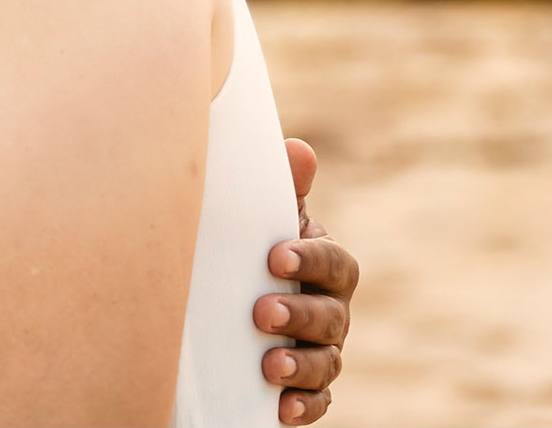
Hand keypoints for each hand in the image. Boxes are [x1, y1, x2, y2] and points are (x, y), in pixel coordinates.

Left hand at [255, 138, 357, 424]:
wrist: (217, 302)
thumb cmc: (245, 251)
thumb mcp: (255, 220)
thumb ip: (277, 188)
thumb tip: (296, 149)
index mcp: (323, 266)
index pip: (335, 262)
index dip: (311, 259)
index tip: (276, 255)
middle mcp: (329, 310)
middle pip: (331, 316)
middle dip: (300, 314)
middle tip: (261, 312)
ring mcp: (319, 351)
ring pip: (327, 362)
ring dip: (302, 365)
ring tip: (270, 364)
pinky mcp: (303, 388)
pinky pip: (315, 402)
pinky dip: (302, 406)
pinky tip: (279, 407)